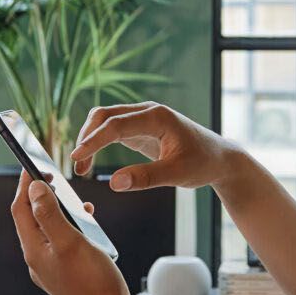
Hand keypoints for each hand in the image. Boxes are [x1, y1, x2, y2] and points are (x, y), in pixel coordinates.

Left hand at [9, 171, 133, 294]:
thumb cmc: (94, 281)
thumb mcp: (71, 241)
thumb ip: (49, 214)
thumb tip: (34, 188)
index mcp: (34, 250)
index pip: (20, 209)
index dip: (25, 184)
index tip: (32, 163)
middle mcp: (38, 260)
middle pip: (31, 218)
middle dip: (39, 195)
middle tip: (52, 175)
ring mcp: (51, 268)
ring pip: (48, 230)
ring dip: (58, 210)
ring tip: (73, 197)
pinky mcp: (66, 274)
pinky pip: (61, 242)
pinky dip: (70, 227)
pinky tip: (87, 224)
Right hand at [69, 101, 242, 191]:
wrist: (218, 158)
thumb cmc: (202, 163)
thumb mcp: (176, 174)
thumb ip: (145, 178)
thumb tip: (114, 183)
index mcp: (157, 117)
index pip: (116, 124)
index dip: (94, 141)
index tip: (77, 158)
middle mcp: (147, 111)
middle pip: (104, 115)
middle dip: (87, 138)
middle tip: (76, 166)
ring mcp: (142, 118)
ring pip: (104, 120)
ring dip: (89, 140)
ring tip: (81, 167)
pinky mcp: (140, 128)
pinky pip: (111, 130)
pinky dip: (98, 143)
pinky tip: (90, 162)